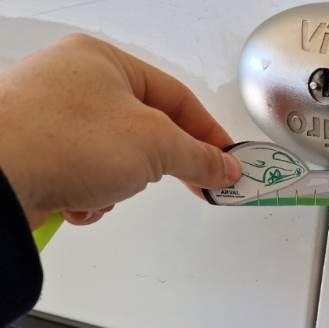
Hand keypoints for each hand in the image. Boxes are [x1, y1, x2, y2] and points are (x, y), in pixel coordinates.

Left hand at [0, 34, 241, 228]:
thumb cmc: (69, 140)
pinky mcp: (34, 152)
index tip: (227, 164)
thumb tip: (227, 169)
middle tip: (189, 184)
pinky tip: (76, 199)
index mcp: (103, 60)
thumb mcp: (156, 145)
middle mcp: (73, 82)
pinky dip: (90, 194)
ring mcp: (49, 118)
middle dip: (158, 163)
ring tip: (105, 189)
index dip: (208, 133)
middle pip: (145, 129)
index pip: (175, 97)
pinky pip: (83, 174)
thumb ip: (200, 157)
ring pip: (115, 157)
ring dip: (120, 184)